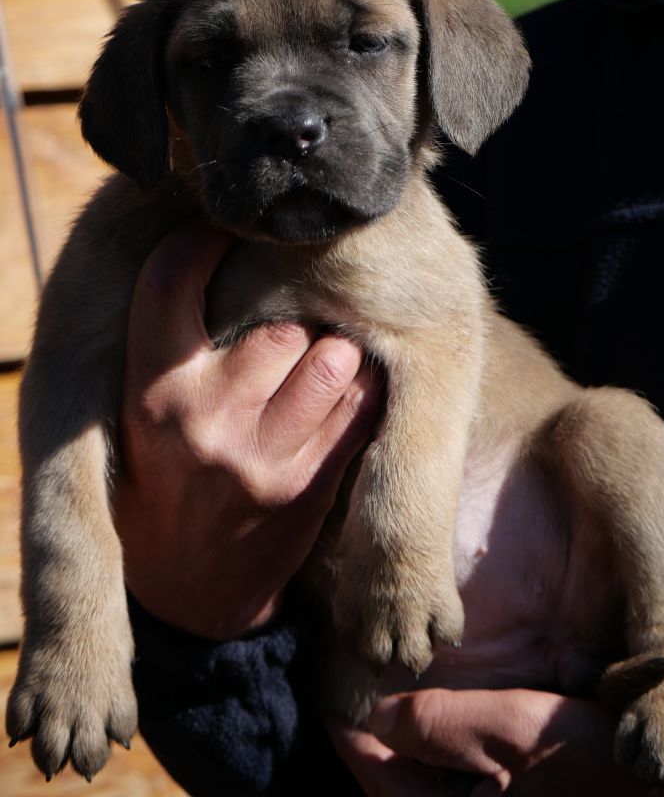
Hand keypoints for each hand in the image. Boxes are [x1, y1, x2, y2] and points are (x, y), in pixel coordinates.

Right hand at [112, 220, 381, 638]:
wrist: (186, 588)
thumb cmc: (165, 474)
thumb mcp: (144, 412)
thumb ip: (174, 343)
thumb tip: (226, 242)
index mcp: (151, 391)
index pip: (171, 282)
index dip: (201, 241)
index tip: (224, 230)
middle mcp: (204, 420)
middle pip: (279, 324)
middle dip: (295, 317)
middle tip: (294, 323)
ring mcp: (262, 458)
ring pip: (332, 360)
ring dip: (338, 351)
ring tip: (325, 356)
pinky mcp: (309, 487)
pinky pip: (362, 409)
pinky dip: (365, 389)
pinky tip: (351, 390)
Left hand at [330, 689, 663, 795]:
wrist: (663, 785)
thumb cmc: (586, 759)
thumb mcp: (509, 729)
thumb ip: (438, 724)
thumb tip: (376, 718)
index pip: (378, 778)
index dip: (349, 735)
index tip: (327, 699)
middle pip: (396, 788)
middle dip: (371, 746)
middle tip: (350, 697)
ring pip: (423, 788)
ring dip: (402, 752)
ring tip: (382, 707)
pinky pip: (453, 788)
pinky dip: (437, 758)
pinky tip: (436, 726)